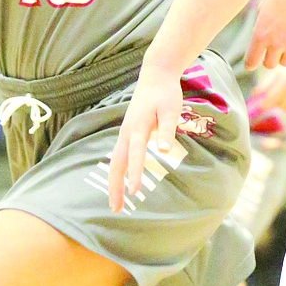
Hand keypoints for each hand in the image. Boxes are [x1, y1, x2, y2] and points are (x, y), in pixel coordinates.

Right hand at [107, 65, 182, 210]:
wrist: (155, 76)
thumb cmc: (166, 93)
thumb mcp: (171, 110)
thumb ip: (167, 131)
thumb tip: (164, 152)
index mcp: (138, 128)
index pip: (135, 156)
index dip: (135, 174)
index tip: (134, 193)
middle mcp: (126, 132)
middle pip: (116, 164)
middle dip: (115, 187)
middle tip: (115, 209)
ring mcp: (124, 133)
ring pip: (115, 162)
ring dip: (114, 182)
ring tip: (116, 202)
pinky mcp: (127, 133)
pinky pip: (118, 156)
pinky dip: (117, 172)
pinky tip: (119, 183)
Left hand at [247, 0, 285, 69]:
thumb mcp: (263, 10)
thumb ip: (260, 28)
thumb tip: (260, 44)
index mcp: (260, 34)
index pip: (251, 61)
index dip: (251, 63)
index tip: (251, 64)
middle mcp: (276, 42)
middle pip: (269, 64)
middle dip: (269, 58)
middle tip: (272, 50)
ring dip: (284, 55)